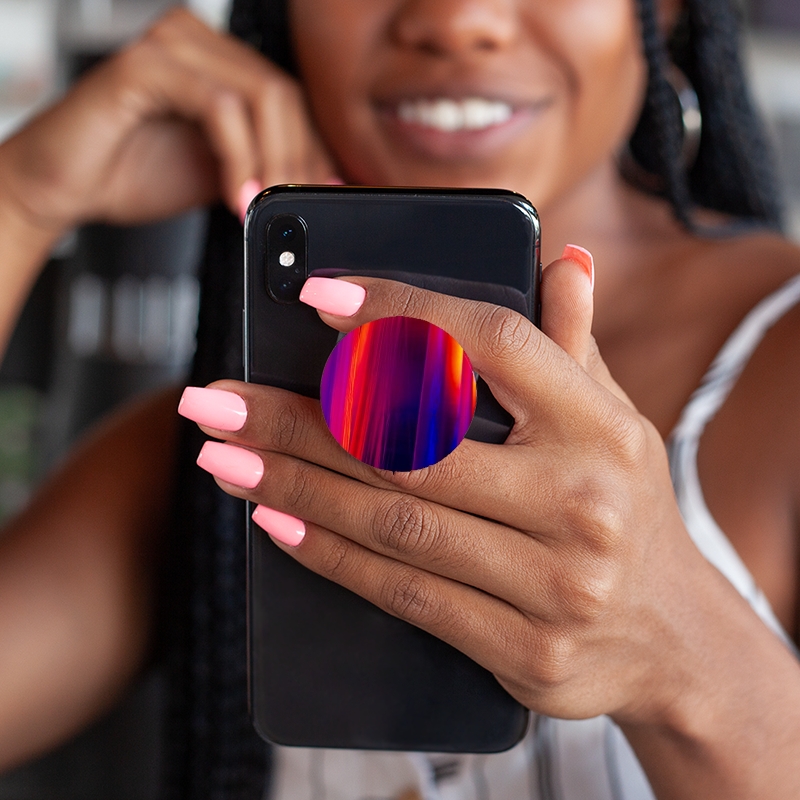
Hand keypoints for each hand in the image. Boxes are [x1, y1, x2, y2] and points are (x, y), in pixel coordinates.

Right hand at [0, 8, 335, 234]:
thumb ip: (264, 167)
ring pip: (260, 96)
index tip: (321, 195)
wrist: (64, 186)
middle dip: (298, 161)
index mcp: (218, 62)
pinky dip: (238, 157)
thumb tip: (316, 182)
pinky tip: (236, 195)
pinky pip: (219, 106)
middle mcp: (197, 42)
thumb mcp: (220, 174)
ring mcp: (170, 46)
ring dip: (272, 161)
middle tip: (293, 207)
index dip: (313, 150)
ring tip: (263, 206)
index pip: (289, 98)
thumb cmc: (131, 173)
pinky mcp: (145, 64)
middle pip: (283, 94)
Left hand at [183, 256, 716, 728]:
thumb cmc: (624, 505)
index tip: (316, 297)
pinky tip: (274, 519)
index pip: (491, 344)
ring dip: (292, 483)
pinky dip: (331, 554)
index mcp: (602, 425)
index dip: (400, 314)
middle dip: (299, 417)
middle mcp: (583, 500)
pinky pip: (406, 595)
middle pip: (413, 443)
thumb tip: (560, 259)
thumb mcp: (614, 419)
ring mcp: (556, 583)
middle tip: (215, 396)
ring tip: (221, 454)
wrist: (672, 636)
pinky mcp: (526, 650)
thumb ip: (572, 343)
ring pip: (395, 522)